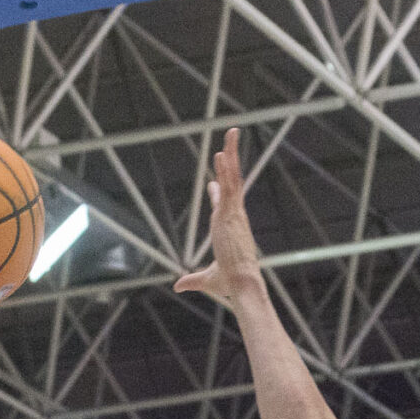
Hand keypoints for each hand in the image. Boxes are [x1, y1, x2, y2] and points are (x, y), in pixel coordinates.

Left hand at [174, 128, 263, 313]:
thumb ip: (192, 280)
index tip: (213, 181)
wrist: (241, 284)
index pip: (224, 202)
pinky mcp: (231, 215)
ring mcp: (234, 213)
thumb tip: (178, 285)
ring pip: (234, 177)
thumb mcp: (207, 279)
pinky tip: (220, 154)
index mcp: (230, 228)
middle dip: (231, 160)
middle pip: (233, 181)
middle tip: (230, 139)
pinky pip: (230, 186)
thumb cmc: (230, 284)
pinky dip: (226, 170)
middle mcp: (234, 216)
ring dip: (232, 155)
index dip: (218, 189)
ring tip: (232, 133)